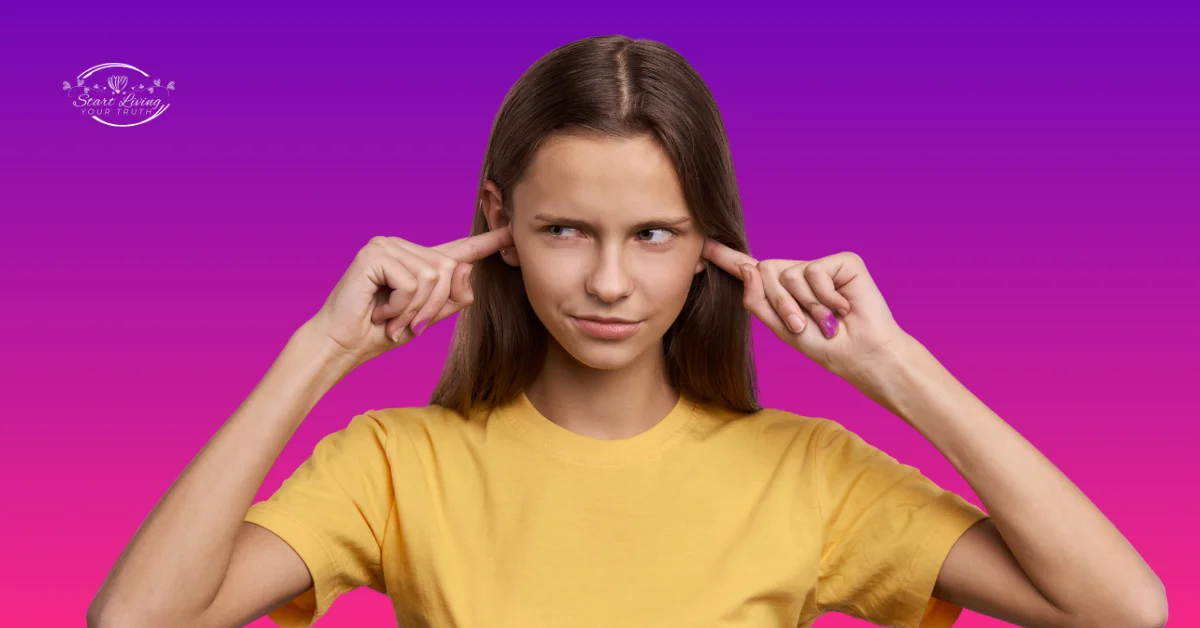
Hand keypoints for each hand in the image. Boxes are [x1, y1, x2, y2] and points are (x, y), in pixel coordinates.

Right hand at [309, 226, 512, 364]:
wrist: (342, 345)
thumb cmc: (381, 332)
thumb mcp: (426, 318)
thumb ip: (452, 298)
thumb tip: (467, 268)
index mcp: (418, 261)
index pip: (458, 249)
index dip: (487, 242)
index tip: (512, 231)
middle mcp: (403, 246)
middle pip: (449, 270)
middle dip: (433, 306)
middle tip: (406, 324)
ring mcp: (387, 245)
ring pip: (432, 277)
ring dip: (414, 309)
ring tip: (390, 318)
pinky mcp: (374, 253)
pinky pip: (411, 284)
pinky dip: (399, 307)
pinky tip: (379, 311)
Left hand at [702, 238, 909, 381]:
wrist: (860, 354)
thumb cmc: (824, 345)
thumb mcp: (782, 328)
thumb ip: (759, 300)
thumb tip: (749, 267)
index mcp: (781, 290)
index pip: (751, 271)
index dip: (726, 257)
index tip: (703, 244)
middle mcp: (799, 273)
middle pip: (766, 272)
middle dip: (781, 304)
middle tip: (804, 323)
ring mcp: (820, 266)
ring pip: (790, 275)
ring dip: (806, 306)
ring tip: (826, 320)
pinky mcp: (842, 261)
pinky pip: (815, 272)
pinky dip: (826, 297)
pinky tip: (843, 308)